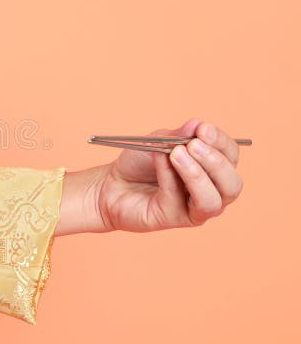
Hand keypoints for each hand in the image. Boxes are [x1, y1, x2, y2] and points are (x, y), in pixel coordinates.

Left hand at [94, 118, 244, 232]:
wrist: (111, 183)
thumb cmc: (140, 163)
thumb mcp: (160, 141)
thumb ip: (180, 135)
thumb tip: (198, 124)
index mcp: (213, 169)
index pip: (230, 156)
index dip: (220, 142)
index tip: (203, 128)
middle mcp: (211, 192)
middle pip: (232, 184)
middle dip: (215, 162)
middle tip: (193, 144)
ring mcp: (194, 210)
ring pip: (212, 200)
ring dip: (197, 175)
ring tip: (177, 154)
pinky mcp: (173, 218)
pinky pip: (177, 199)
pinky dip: (169, 176)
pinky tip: (161, 160)